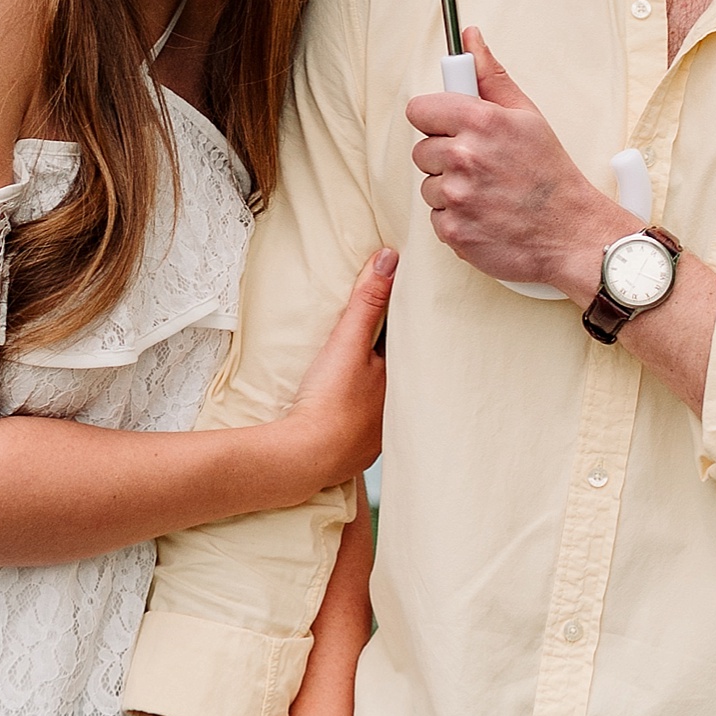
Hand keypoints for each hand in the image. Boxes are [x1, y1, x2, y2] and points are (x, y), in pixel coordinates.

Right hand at [279, 250, 396, 493]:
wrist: (303, 458)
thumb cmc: (331, 401)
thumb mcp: (347, 342)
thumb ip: (366, 301)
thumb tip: (389, 258)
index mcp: (403, 384)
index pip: (412, 349)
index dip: (408, 330)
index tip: (409, 310)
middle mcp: (397, 413)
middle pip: (399, 377)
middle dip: (394, 360)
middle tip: (388, 337)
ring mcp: (377, 437)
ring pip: (383, 403)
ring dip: (378, 388)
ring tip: (370, 370)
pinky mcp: (355, 452)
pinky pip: (364, 425)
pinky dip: (360, 413)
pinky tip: (350, 408)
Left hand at [406, 31, 621, 296]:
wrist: (572, 233)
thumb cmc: (551, 176)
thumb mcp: (527, 115)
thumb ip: (490, 76)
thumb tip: (470, 39)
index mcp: (480, 122)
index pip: (419, 110)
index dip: (435, 119)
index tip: (449, 127)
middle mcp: (463, 157)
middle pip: (421, 150)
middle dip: (444, 157)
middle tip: (480, 165)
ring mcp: (456, 197)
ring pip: (428, 186)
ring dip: (450, 190)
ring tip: (487, 192)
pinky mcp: (454, 231)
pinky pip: (437, 218)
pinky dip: (456, 219)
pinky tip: (485, 215)